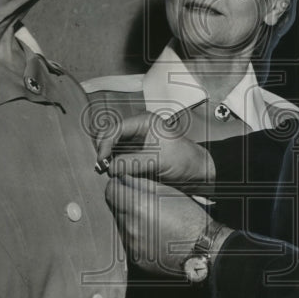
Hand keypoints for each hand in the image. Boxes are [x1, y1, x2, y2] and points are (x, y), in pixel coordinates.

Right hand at [96, 111, 215, 195]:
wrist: (197, 173)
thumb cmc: (184, 160)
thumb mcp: (157, 160)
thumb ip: (131, 163)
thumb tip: (109, 168)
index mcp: (144, 122)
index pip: (115, 129)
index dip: (105, 144)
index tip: (102, 161)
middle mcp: (137, 130)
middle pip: (110, 138)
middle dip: (104, 152)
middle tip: (101, 168)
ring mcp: (136, 144)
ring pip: (113, 150)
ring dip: (108, 161)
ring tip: (106, 173)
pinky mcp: (136, 157)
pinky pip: (119, 160)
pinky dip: (115, 167)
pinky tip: (113, 175)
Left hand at [105, 174, 223, 276]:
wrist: (201, 247)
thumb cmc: (189, 217)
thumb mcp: (167, 192)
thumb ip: (141, 184)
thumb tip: (124, 179)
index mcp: (137, 206)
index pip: (110, 191)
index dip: (117, 186)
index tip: (123, 186)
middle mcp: (130, 226)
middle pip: (115, 209)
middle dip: (124, 204)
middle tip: (142, 204)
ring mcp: (131, 244)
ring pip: (121, 226)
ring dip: (130, 221)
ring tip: (151, 221)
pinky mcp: (135, 258)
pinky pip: (128, 243)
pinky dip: (136, 237)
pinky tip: (153, 235)